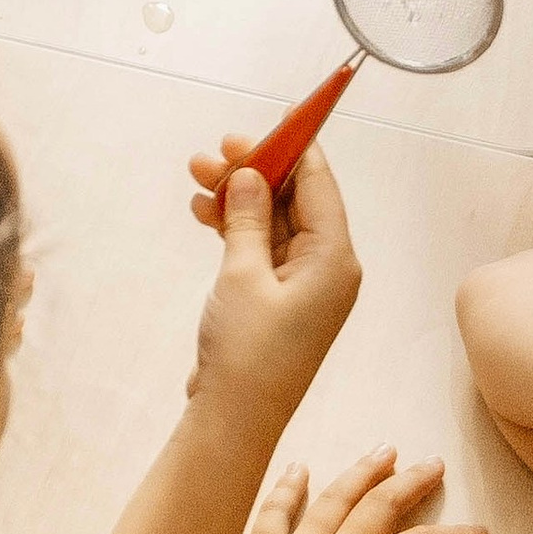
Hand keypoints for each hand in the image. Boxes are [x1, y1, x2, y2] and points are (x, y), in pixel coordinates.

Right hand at [186, 144, 361, 440]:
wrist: (234, 421)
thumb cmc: (247, 351)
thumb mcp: (243, 274)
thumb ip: (250, 217)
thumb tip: (254, 173)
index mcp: (334, 259)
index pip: (320, 184)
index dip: (299, 144)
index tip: (281, 113)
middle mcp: (326, 268)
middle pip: (295, 199)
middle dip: (256, 170)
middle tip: (216, 150)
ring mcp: (302, 285)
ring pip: (273, 221)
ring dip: (238, 197)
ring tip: (198, 175)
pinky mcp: (278, 300)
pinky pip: (261, 247)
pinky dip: (235, 228)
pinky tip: (204, 211)